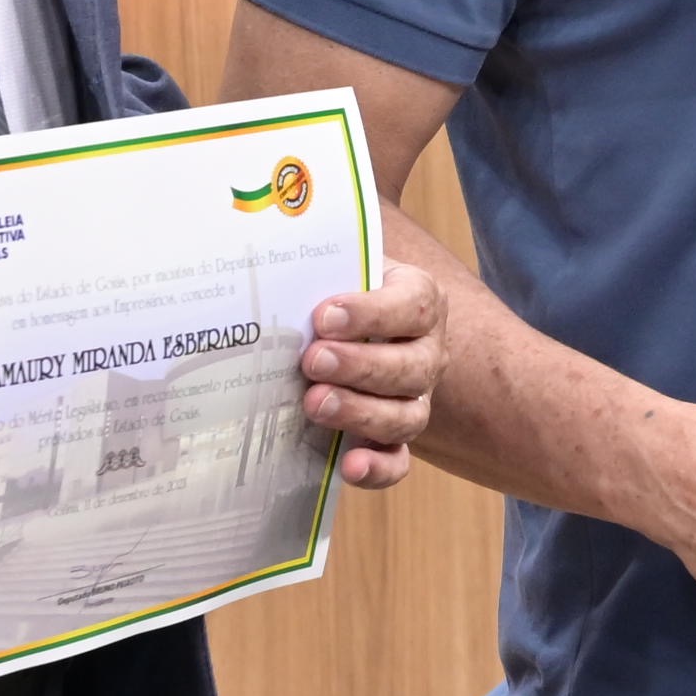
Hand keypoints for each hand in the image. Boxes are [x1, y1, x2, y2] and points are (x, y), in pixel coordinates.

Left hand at [301, 264, 444, 485]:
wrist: (338, 326)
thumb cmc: (333, 288)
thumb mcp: (333, 263)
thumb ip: (318, 256)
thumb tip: (269, 228)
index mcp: (419, 300)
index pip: (411, 306)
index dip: (371, 314)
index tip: (324, 314)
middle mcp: (427, 351)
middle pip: (412, 366)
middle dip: (360, 365)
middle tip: (312, 360)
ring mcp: (414, 398)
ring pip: (407, 414)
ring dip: (362, 412)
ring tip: (314, 404)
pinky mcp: (393, 437)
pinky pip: (399, 460)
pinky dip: (378, 468)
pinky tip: (348, 465)